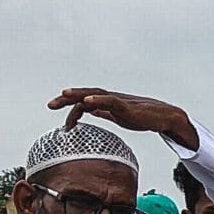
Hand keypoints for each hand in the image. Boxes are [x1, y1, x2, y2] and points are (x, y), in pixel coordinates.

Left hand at [47, 88, 196, 150]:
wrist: (163, 117)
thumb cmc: (142, 116)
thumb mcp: (117, 115)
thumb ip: (103, 111)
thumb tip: (90, 110)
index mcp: (105, 102)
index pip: (82, 102)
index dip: (69, 108)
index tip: (60, 120)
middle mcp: (109, 98)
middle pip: (84, 95)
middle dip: (66, 99)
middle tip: (50, 105)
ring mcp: (117, 100)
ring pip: (94, 94)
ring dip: (78, 94)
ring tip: (64, 94)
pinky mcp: (126, 105)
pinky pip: (109, 100)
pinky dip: (97, 100)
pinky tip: (87, 101)